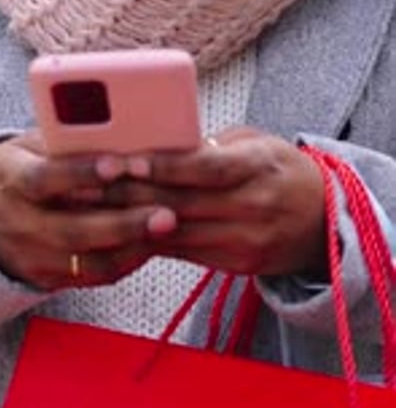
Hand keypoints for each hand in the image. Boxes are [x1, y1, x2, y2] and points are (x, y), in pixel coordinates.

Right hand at [0, 131, 175, 290]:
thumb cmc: (24, 165)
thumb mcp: (33, 144)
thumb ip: (68, 139)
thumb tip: (122, 125)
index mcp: (11, 178)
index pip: (42, 178)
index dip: (79, 173)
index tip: (117, 165)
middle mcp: (18, 222)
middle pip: (71, 230)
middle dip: (123, 224)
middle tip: (167, 213)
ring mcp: (32, 256)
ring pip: (85, 261)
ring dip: (132, 247)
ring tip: (166, 228)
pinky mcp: (48, 278)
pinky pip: (92, 277)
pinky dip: (125, 261)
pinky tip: (152, 243)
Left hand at [97, 128, 325, 277]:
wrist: (322, 220)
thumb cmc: (279, 169)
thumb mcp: (254, 143)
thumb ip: (209, 146)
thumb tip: (155, 142)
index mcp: (259, 167)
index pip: (206, 168)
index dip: (165, 165)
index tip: (128, 160)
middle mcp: (253, 207)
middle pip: (181, 202)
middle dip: (129, 193)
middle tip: (86, 182)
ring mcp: (244, 241)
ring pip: (174, 232)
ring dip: (126, 220)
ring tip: (87, 207)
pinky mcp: (234, 265)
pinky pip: (180, 253)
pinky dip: (146, 242)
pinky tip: (114, 232)